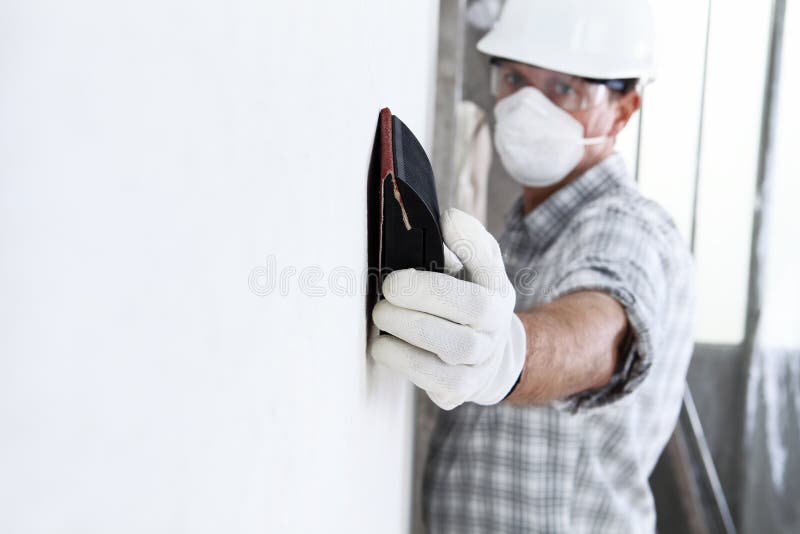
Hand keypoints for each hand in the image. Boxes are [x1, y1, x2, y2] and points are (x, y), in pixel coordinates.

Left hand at [369, 208, 525, 409]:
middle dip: (426, 293)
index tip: (444, 220)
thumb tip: (449, 219)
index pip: (490, 262)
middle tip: (389, 288)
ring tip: (381, 316)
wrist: (484, 358)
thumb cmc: (463, 304)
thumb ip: (464, 245)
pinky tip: (384, 346)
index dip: (471, 242)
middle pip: (473, 309)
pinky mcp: (459, 390)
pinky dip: (404, 362)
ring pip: (455, 348)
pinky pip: (435, 381)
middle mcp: (495, 327)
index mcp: (495, 290)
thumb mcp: (471, 272)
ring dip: (410, 330)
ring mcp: (480, 362)